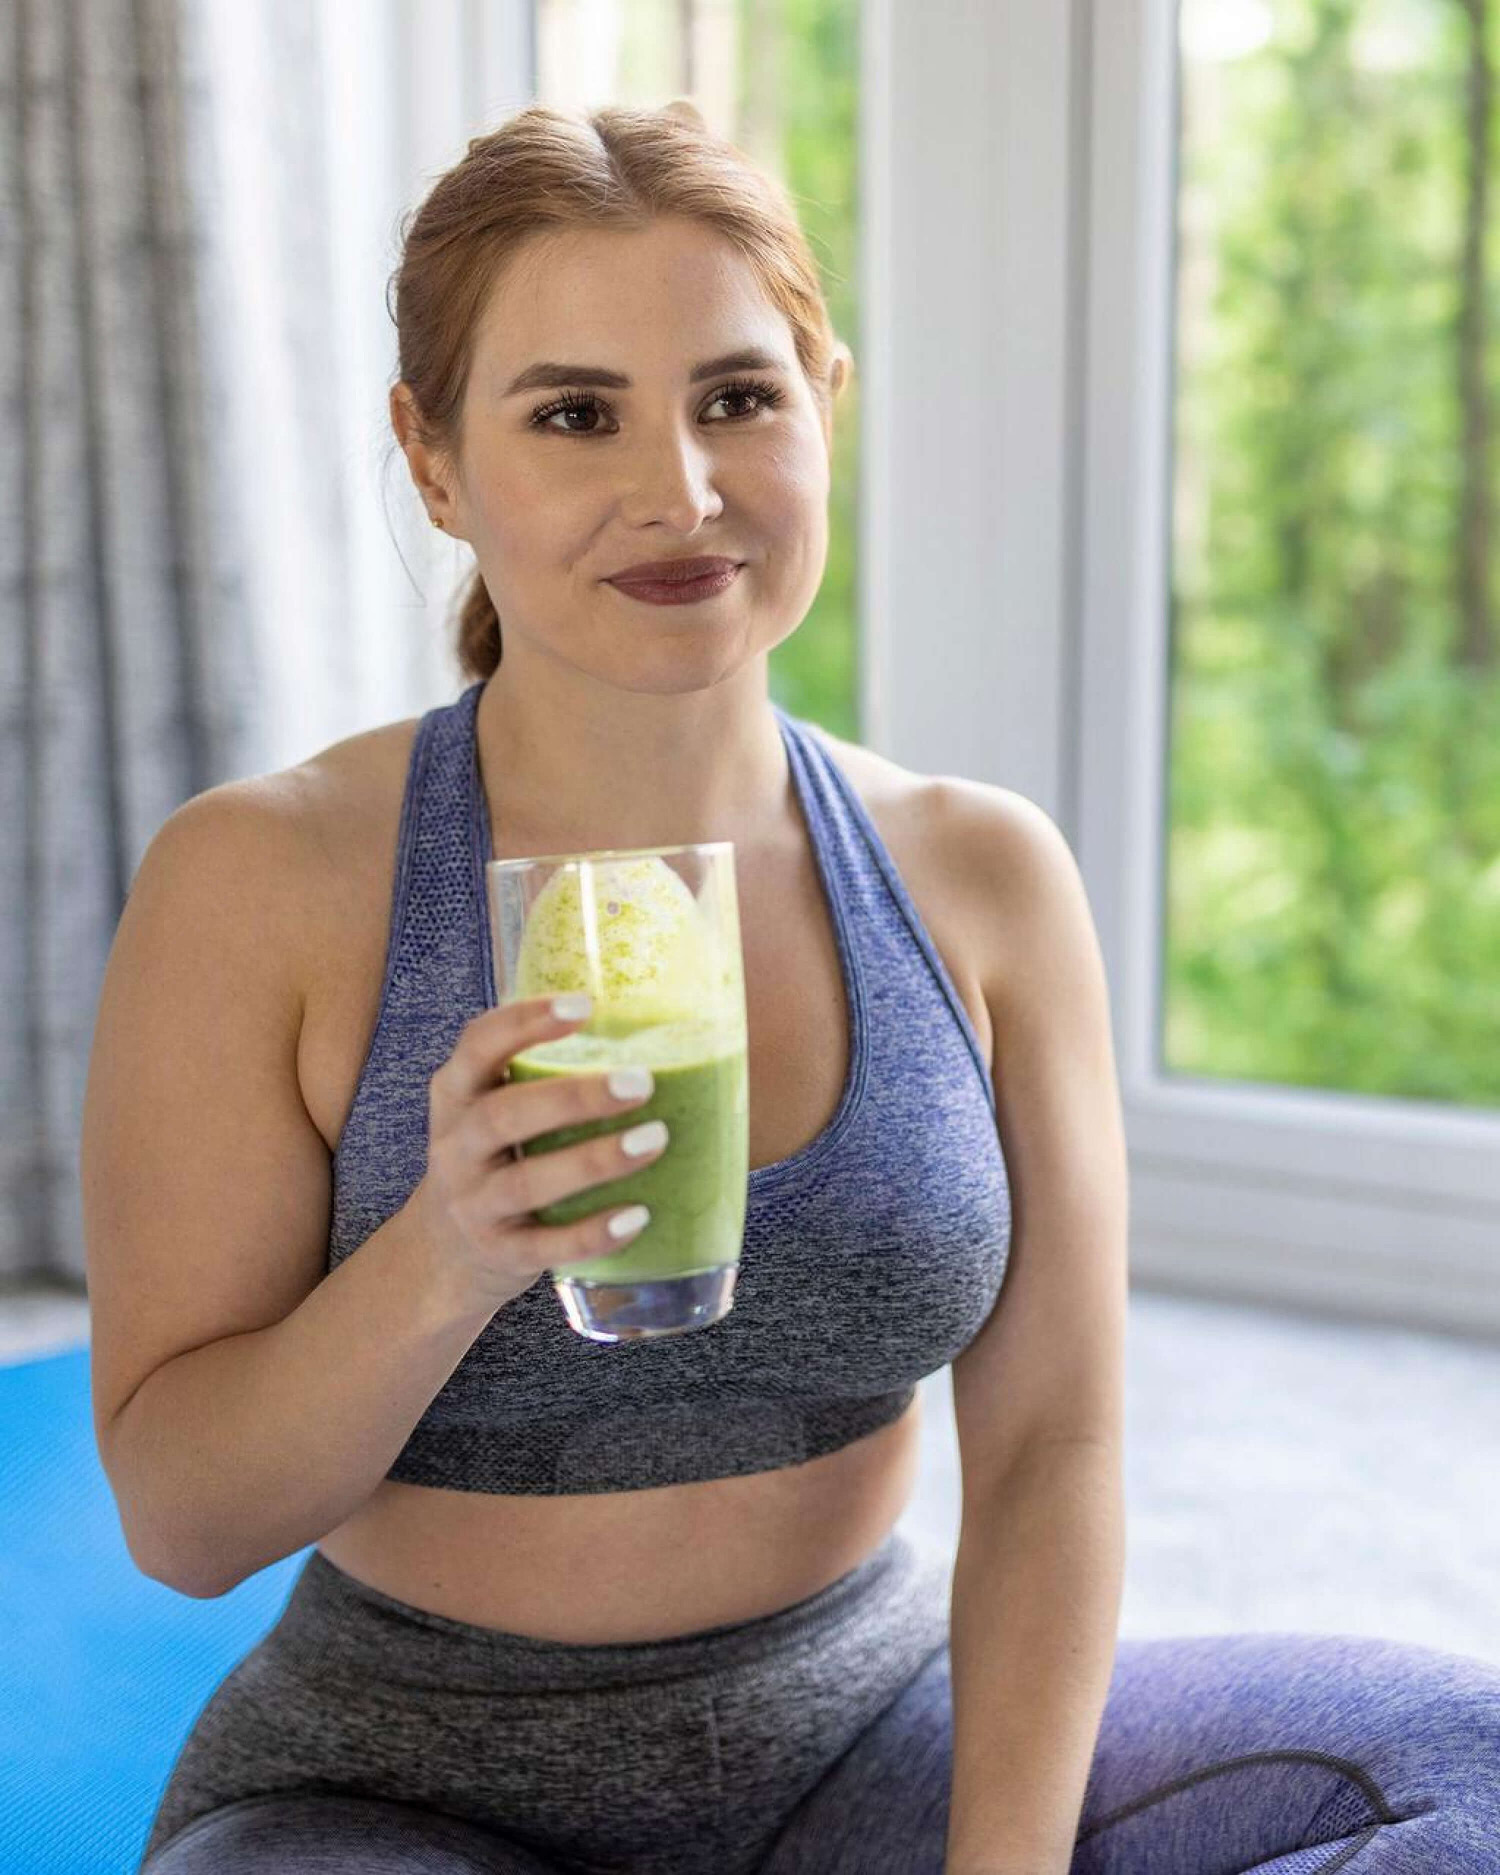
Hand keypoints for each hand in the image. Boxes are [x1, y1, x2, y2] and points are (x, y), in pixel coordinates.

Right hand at [406, 995, 666, 1308]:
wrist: (447, 1250)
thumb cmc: (497, 1158)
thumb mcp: (494, 1107)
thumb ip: (544, 1074)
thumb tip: (663, 1029)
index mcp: (457, 1094)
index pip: (479, 1045)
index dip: (525, 1023)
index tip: (583, 1005)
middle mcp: (456, 1146)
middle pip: (504, 1115)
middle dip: (574, 1097)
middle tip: (641, 1083)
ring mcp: (473, 1204)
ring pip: (527, 1182)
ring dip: (594, 1160)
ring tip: (655, 1139)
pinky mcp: (499, 1253)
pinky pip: (546, 1246)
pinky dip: (592, 1234)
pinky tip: (638, 1216)